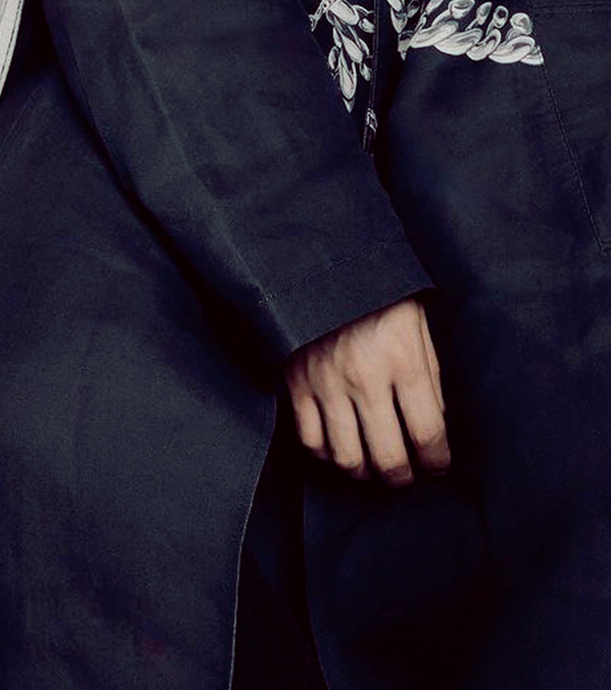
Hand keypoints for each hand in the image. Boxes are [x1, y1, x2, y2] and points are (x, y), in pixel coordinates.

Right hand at [283, 295, 450, 487]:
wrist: (320, 256)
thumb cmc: (377, 290)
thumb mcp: (416, 322)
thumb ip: (429, 375)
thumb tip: (438, 425)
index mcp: (403, 357)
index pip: (428, 434)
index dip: (438, 462)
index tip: (438, 466)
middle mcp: (365, 376)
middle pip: (389, 458)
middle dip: (404, 478)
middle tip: (408, 475)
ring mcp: (326, 382)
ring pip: (348, 459)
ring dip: (366, 475)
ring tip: (374, 468)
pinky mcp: (296, 381)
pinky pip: (310, 441)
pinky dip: (326, 455)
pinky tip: (340, 447)